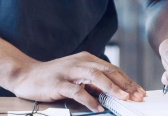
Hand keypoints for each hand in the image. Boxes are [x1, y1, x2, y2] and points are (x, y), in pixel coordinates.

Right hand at [11, 51, 145, 113]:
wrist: (27, 74)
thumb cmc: (53, 77)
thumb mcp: (76, 76)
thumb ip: (93, 82)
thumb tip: (113, 93)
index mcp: (85, 59)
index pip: (111, 68)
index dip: (127, 80)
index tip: (139, 92)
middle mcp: (79, 62)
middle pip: (107, 70)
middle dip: (124, 83)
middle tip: (137, 96)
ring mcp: (69, 71)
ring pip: (94, 76)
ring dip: (111, 87)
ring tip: (123, 98)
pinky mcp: (59, 82)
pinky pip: (77, 90)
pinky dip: (89, 99)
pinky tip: (97, 107)